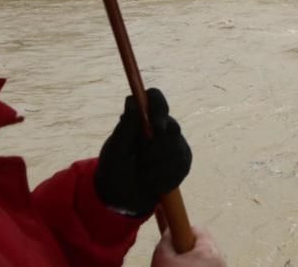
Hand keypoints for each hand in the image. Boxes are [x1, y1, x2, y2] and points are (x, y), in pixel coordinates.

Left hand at [94, 88, 191, 215]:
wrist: (122, 199)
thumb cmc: (114, 170)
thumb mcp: (114, 151)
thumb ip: (125, 127)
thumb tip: (135, 104)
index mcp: (139, 117)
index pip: (155, 98)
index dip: (159, 108)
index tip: (156, 128)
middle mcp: (159, 125)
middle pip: (171, 125)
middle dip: (156, 149)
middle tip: (141, 163)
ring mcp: (173, 142)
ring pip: (177, 147)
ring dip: (158, 166)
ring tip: (143, 176)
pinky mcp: (183, 159)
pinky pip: (182, 164)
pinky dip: (166, 177)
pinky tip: (155, 183)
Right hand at [151, 227, 225, 266]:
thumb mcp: (162, 258)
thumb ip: (166, 240)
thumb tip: (170, 231)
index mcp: (209, 251)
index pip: (197, 230)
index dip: (181, 231)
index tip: (171, 238)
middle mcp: (220, 261)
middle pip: (202, 246)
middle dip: (186, 251)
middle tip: (172, 261)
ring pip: (203, 262)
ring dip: (190, 264)